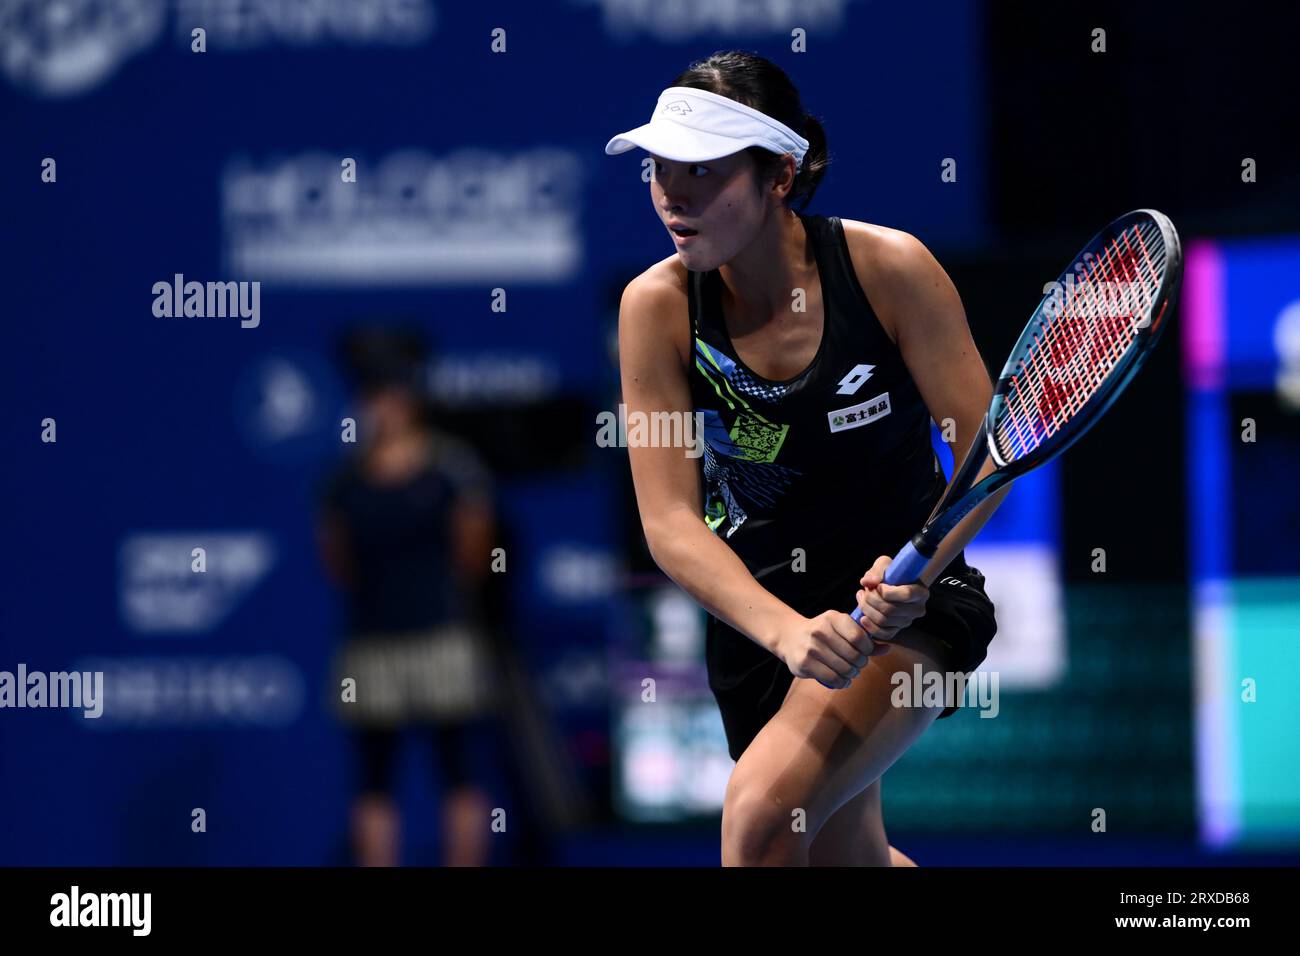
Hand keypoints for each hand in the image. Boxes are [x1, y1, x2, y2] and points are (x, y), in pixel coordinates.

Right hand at [775, 610, 891, 688]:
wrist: (790, 637)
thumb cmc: (823, 633)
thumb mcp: (841, 628)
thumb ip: (864, 638)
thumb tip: (888, 648)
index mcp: (833, 618)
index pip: (859, 637)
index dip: (867, 649)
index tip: (865, 653)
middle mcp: (820, 631)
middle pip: (853, 656)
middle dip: (860, 664)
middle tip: (857, 665)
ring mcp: (811, 647)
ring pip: (844, 669)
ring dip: (851, 674)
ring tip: (849, 672)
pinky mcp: (804, 663)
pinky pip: (832, 678)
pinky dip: (841, 682)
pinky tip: (841, 680)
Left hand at [856, 554, 929, 641]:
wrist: (892, 585)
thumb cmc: (891, 574)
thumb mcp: (886, 565)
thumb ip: (877, 570)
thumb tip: (868, 582)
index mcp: (920, 592)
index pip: (906, 594)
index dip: (887, 591)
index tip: (878, 585)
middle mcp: (917, 609)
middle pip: (890, 609)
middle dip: (871, 600)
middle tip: (863, 592)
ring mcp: (907, 621)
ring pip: (884, 620)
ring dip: (867, 609)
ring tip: (861, 598)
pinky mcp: (897, 630)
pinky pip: (883, 634)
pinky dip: (870, 627)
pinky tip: (863, 617)